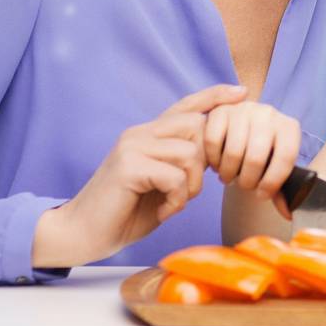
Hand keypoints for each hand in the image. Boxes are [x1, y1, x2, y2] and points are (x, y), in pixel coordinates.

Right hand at [34, 84, 247, 267]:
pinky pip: (175, 176)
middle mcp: (140, 133)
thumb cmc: (125, 212)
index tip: (243, 91)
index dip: (214, 97)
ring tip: (174, 204)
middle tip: (190, 191)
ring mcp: (132, 146)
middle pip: (198, 126)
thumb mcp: (161, 183)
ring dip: (191, 187)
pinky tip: (163, 212)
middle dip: (206, 162)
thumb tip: (214, 155)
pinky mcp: (128, 166)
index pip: (187, 106)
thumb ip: (182, 165)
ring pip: (190, 153)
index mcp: (149, 134)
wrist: (82, 234)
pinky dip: (177, 199)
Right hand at [204, 100, 302, 219]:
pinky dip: (214, 160)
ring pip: (233, 151)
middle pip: (256, 157)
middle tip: (244, 186)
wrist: (245, 127)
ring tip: (231, 178)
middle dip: (248, 181)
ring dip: (229, 173)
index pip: (285, 158)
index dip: (272, 183)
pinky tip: (219, 165)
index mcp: (289, 127)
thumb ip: (281, 190)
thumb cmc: (263, 154)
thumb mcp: (276, 167)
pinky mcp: (221, 111)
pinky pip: (213, 142)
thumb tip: (289, 214)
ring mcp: (244, 110)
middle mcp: (269, 114)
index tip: (262, 196)